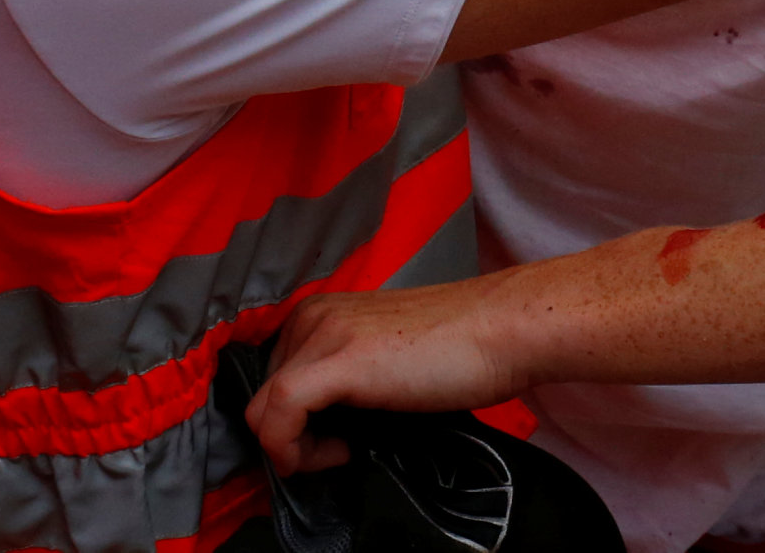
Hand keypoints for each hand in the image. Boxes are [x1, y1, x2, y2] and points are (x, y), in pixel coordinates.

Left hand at [246, 279, 533, 475]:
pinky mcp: (337, 362)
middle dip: (293, 433)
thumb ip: (346, 379)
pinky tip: (338, 454)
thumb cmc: (460, 349)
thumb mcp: (383, 358)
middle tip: (342, 448)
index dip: (292, 420)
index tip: (329, 441)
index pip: (273, 377)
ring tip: (345, 450)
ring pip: (262, 407)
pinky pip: (277, 414)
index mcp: (323, 311)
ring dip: (295, 445)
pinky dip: (291, 449)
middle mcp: (315, 315)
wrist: (501, 330)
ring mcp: (323, 334)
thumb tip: (319, 426)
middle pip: (263, 393)